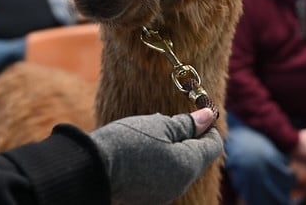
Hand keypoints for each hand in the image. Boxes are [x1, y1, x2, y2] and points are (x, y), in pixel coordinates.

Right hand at [90, 108, 221, 204]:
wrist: (92, 168)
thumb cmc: (128, 142)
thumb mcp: (159, 125)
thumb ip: (187, 124)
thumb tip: (207, 117)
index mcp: (189, 165)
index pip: (213, 145)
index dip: (207, 126)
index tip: (197, 110)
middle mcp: (181, 184)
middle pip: (197, 157)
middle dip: (189, 137)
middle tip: (172, 119)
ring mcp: (164, 193)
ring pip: (179, 167)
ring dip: (173, 149)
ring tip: (152, 133)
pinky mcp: (148, 196)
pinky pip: (163, 176)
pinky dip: (160, 161)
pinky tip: (142, 149)